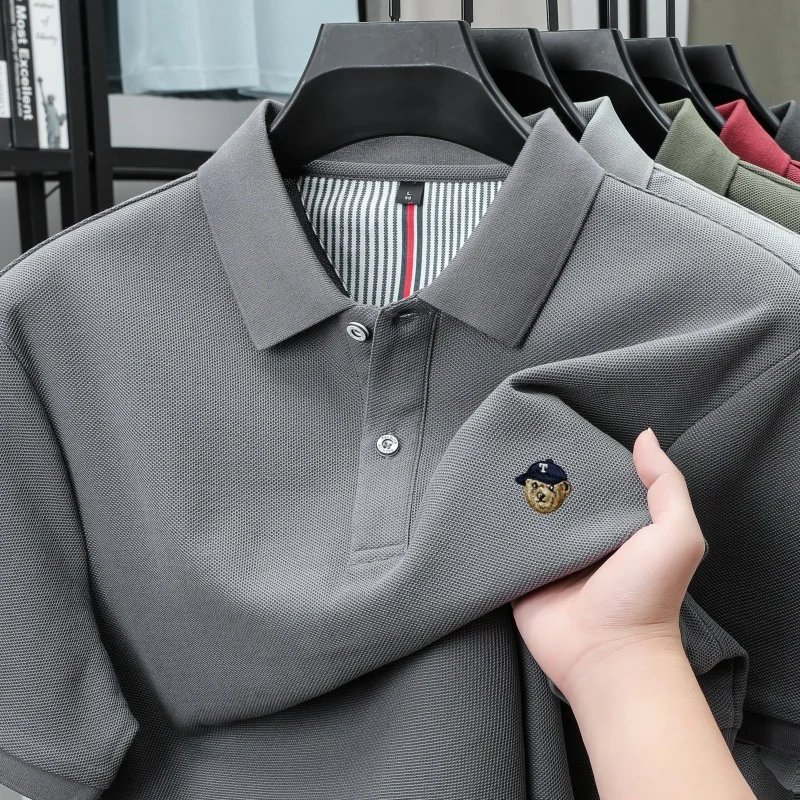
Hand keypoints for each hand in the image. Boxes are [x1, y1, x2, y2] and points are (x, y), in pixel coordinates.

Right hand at [511, 428, 706, 702]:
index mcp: (617, 524)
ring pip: (527, 516)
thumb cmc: (647, 597)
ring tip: (490, 462)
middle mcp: (582, 538)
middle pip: (557, 494)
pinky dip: (492, 527)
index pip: (596, 479)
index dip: (582, 454)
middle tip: (518, 440)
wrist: (606, 655)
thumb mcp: (677, 535)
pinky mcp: (520, 575)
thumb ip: (666, 485)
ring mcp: (549, 557)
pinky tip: (477, 499)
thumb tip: (644, 435)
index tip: (559, 425)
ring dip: (512, 496)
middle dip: (541, 471)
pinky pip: (502, 546)